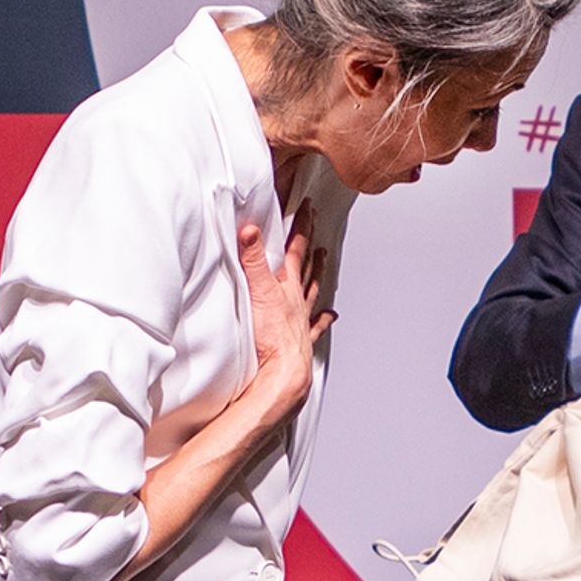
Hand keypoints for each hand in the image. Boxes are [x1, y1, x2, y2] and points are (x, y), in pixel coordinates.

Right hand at [233, 210, 325, 430]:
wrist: (283, 372)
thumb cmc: (270, 337)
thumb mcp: (255, 290)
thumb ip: (251, 259)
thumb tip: (249, 229)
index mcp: (286, 286)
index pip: (295, 249)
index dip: (301, 227)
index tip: (308, 209)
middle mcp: (297, 300)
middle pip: (306, 267)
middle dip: (310, 246)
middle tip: (316, 232)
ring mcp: (301, 320)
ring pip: (312, 291)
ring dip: (317, 275)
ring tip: (324, 261)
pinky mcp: (300, 340)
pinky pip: (316, 325)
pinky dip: (323, 319)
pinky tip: (331, 315)